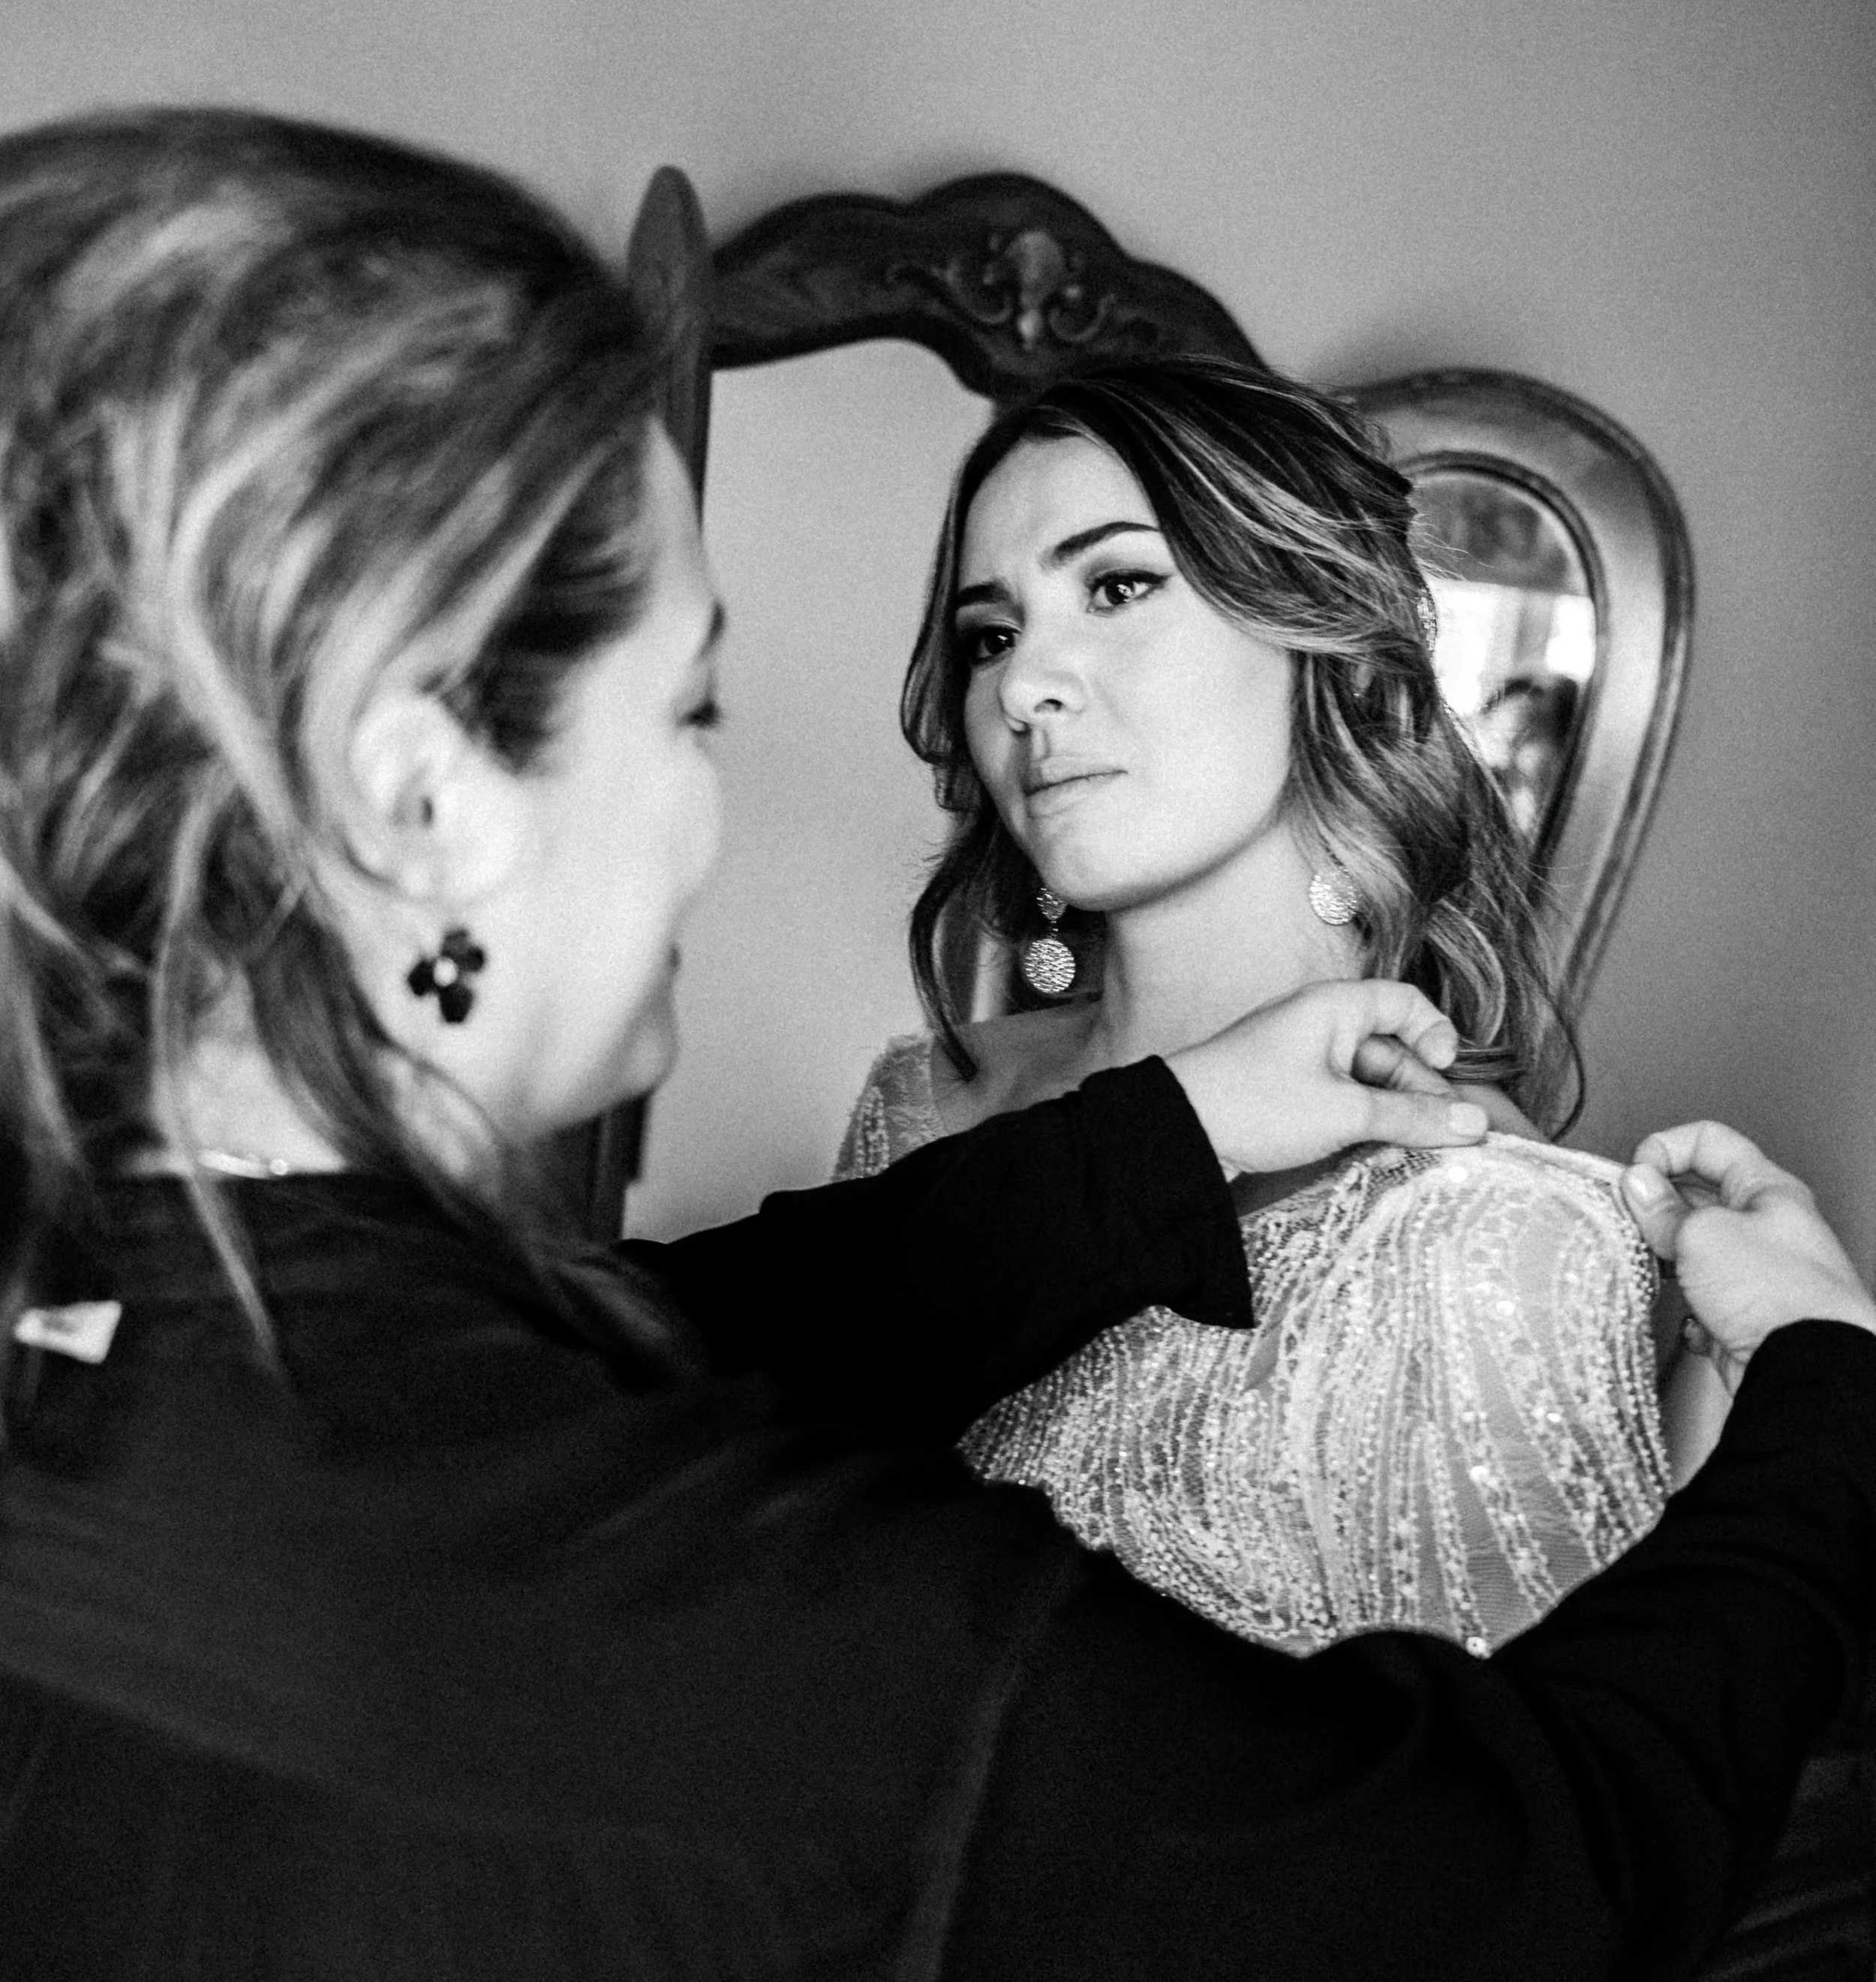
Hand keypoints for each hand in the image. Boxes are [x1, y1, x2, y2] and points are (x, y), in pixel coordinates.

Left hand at [1165, 980, 1488, 1175]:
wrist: (1177, 1136)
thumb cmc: (1253, 1104)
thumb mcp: (1344, 1113)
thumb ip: (1413, 1117)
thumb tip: (1474, 1125)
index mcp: (1333, 1007)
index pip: (1405, 1002)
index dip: (1434, 1034)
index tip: (1444, 1072)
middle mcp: (1320, 1027)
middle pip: (1394, 1051)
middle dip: (1421, 1093)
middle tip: (1443, 1137)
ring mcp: (1305, 1063)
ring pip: (1371, 1085)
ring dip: (1395, 1118)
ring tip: (1408, 1154)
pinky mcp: (1291, 1098)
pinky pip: (1345, 1105)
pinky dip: (1365, 1128)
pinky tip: (1376, 1158)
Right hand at [1620, 1121, 1875, 1384]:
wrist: (1804, 1371)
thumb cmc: (1779, 1296)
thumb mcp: (1703, 1233)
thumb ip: (1662, 1206)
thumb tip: (1638, 1186)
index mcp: (1767, 1190)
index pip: (1709, 1142)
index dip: (1667, 1149)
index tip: (1636, 1173)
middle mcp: (1767, 1226)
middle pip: (1698, 1196)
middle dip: (1660, 1206)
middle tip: (1633, 1218)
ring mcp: (1756, 1272)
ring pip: (1695, 1250)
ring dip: (1668, 1258)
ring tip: (1653, 1265)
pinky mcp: (1745, 1314)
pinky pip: (1701, 1298)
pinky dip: (1687, 1306)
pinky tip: (1688, 1312)